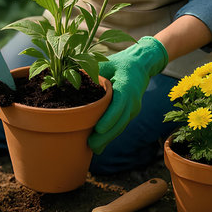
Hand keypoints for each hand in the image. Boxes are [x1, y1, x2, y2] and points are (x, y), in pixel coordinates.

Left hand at [88, 36, 167, 153]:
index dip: (109, 118)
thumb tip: (70, 76)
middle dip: (106, 135)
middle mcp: (132, 100)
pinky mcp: (131, 112)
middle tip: (91, 145)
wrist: (140, 65)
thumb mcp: (106, 64)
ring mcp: (133, 108)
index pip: (118, 105)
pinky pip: (121, 125)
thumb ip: (92, 72)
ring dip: (108, 139)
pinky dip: (111, 134)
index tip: (98, 129)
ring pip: (121, 126)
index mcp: (126, 87)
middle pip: (120, 121)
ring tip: (94, 148)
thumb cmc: (119, 63)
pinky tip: (101, 144)